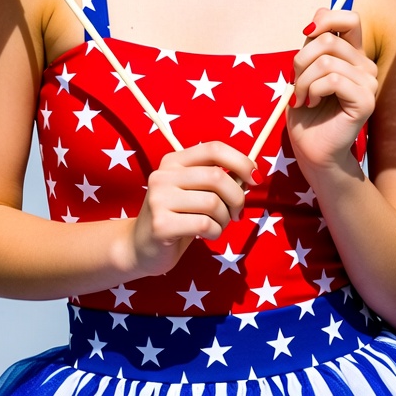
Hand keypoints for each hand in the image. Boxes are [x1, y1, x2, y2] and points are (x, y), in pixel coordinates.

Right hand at [131, 141, 255, 276]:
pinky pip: (205, 224)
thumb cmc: (178, 217)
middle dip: (237, 197)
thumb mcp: (195, 192)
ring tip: (217, 225)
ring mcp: (160, 199)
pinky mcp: (161, 224)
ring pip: (213, 203)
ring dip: (224, 219)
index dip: (240, 161)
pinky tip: (207, 235)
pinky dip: (216, 232)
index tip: (255, 178)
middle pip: (217, 176)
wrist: (141, 248)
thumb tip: (251, 173)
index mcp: (174, 161)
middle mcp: (164, 175)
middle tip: (237, 213)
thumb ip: (217, 180)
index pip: (214, 148)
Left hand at [287, 10, 378, 170]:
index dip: (325, 19)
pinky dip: (312, 90)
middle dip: (301, 60)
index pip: (350, 18)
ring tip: (301, 97)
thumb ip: (313, 45)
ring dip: (303, 81)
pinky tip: (311, 103)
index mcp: (352, 54)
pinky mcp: (366, 101)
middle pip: (328, 40)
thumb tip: (313, 25)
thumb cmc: (306, 109)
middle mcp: (365, 65)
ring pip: (326, 62)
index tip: (307, 35)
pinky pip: (333, 81)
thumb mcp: (304, 68)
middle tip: (296, 83)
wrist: (311, 147)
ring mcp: (369, 83)